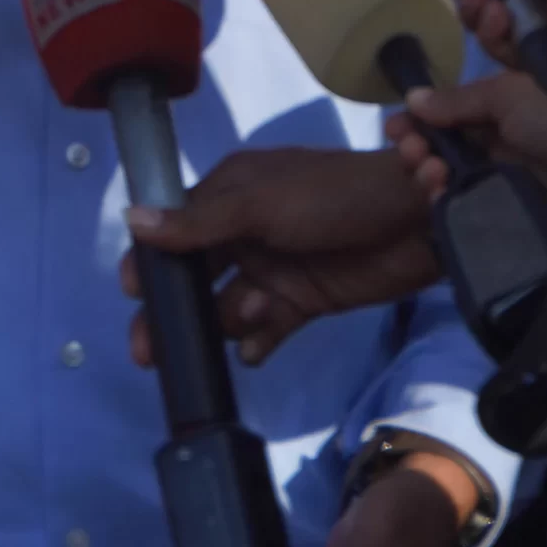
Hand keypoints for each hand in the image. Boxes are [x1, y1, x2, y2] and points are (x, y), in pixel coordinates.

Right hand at [118, 148, 436, 366]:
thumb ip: (199, 222)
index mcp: (231, 193)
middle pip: (194, 277)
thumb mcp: (262, 204)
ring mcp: (273, 268)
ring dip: (234, 317)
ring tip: (263, 306)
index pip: (176, 226)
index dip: (152, 259)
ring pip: (227, 308)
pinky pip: (264, 329)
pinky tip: (262, 345)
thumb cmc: (333, 198)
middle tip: (150, 353)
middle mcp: (245, 231)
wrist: (415, 219)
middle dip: (174, 311)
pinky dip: (258, 340)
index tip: (133, 292)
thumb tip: (131, 220)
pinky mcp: (302, 301)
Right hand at [391, 72, 546, 243]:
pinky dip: (447, 201)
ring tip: (424, 170)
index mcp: (506, 107)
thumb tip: (412, 99)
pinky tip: (435, 193)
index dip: (422, 119)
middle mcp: (503, 144)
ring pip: (453, 179)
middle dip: (419, 147)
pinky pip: (470, 208)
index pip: (453, 113)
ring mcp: (506, 181)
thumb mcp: (507, 91)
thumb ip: (458, 100)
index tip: (395, 127)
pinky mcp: (510, 215)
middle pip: (448, 148)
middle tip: (406, 149)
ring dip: (429, 172)